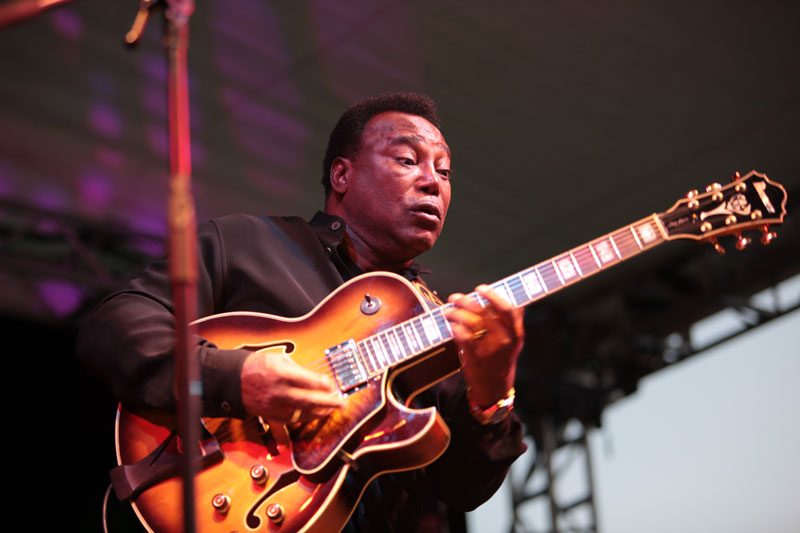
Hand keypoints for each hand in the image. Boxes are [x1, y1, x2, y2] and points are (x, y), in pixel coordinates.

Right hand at [241, 351, 343, 422]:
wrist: (235, 380)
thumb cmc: (258, 366)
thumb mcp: (279, 358)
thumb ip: (298, 369)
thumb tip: (316, 379)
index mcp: (281, 374)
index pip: (309, 381)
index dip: (323, 384)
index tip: (331, 384)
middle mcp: (279, 392)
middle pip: (310, 400)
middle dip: (329, 402)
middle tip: (342, 403)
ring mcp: (275, 406)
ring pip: (303, 413)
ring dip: (320, 412)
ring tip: (331, 409)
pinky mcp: (272, 415)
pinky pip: (293, 420)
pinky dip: (306, 417)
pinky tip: (315, 414)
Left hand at [445, 285, 523, 406]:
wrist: (494, 389)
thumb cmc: (501, 360)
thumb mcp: (513, 342)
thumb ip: (511, 322)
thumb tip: (505, 297)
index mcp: (516, 334)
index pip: (508, 309)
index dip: (493, 296)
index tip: (480, 289)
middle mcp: (504, 340)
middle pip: (484, 312)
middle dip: (466, 301)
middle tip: (455, 297)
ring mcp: (489, 349)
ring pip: (471, 322)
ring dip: (456, 313)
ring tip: (448, 311)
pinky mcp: (474, 358)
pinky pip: (462, 336)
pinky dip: (455, 328)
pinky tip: (451, 326)